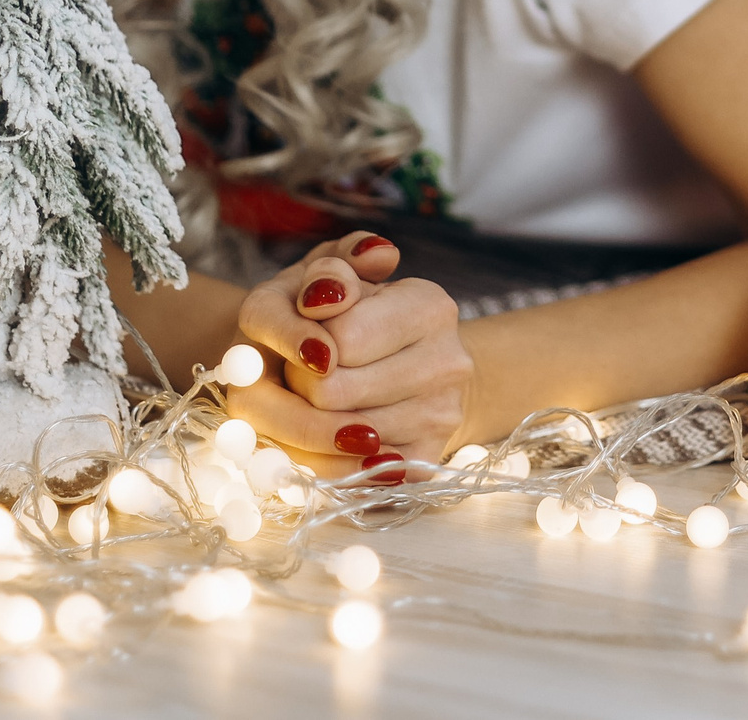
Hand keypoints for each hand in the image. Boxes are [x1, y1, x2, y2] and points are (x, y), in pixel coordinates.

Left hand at [222, 231, 473, 464]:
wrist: (404, 366)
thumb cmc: (354, 315)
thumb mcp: (337, 274)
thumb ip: (330, 268)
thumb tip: (327, 292)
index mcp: (431, 306)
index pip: (338, 338)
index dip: (303, 342)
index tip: (307, 338)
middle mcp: (449, 362)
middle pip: (329, 393)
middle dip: (298, 385)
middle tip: (302, 375)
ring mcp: (443, 415)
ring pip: (335, 440)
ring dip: (303, 424)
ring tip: (313, 403)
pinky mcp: (427, 460)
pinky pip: (356, 477)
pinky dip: (324, 463)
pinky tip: (321, 442)